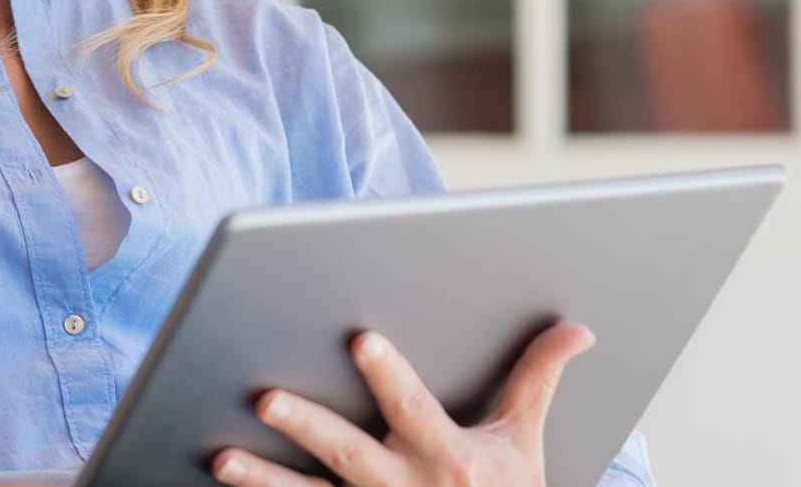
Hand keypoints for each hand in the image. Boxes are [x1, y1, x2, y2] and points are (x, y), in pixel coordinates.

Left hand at [210, 322, 594, 486]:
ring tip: (223, 458)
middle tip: (265, 396)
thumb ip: (537, 379)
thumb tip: (577, 329)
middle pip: (347, 453)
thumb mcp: (524, 442)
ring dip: (264, 479)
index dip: (388, 375)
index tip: (360, 339)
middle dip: (307, 425)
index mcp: (447, 458)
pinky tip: (225, 481)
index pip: (413, 409)